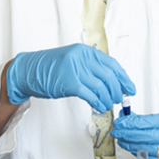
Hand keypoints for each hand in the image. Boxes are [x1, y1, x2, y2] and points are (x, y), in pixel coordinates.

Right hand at [6, 43, 135, 112]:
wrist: (28, 71)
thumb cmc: (51, 69)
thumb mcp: (74, 62)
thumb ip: (91, 69)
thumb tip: (112, 83)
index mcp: (86, 51)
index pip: (112, 64)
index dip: (124, 78)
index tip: (130, 88)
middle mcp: (82, 58)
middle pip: (109, 76)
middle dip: (117, 90)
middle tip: (119, 99)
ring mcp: (75, 69)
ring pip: (100, 86)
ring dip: (108, 98)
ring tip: (109, 105)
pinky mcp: (69, 82)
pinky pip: (90, 95)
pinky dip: (97, 102)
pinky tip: (100, 107)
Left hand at [111, 112, 158, 158]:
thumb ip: (144, 118)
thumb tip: (125, 116)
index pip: (148, 121)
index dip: (131, 123)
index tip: (120, 123)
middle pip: (146, 136)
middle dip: (128, 134)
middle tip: (117, 132)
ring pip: (146, 148)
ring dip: (130, 145)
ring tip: (122, 140)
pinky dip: (138, 154)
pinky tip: (132, 148)